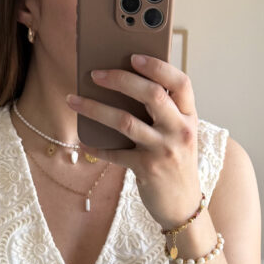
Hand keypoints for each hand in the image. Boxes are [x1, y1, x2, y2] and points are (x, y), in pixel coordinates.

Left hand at [66, 54, 201, 229]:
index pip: (180, 82)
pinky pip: (115, 153)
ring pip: (125, 121)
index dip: (158, 66)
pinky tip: (83, 141)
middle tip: (94, 74)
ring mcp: (164, 150)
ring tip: (73, 100)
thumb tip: (120, 89)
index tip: (134, 56)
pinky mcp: (147, 170)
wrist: (184, 207)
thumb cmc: (176, 164)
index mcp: (189, 117)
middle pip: (151, 95)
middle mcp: (180, 130)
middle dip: (119, 80)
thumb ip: (162, 114)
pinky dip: (96, 147)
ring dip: (94, 108)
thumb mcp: (179, 136)